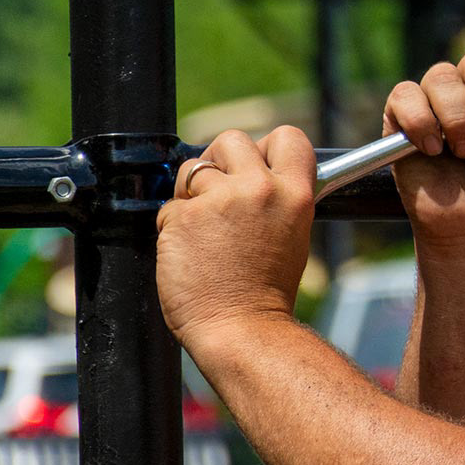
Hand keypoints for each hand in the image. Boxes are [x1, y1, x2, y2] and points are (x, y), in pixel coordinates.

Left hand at [156, 126, 315, 351]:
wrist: (241, 328)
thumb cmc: (265, 290)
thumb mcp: (292, 233)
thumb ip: (275, 197)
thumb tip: (248, 173)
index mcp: (295, 194)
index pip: (287, 136)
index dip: (265, 146)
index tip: (254, 163)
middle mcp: (260, 189)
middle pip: (232, 140)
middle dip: (218, 161)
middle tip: (217, 192)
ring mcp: (219, 201)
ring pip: (191, 168)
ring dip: (190, 192)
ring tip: (202, 228)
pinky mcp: (183, 217)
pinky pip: (169, 206)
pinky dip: (173, 226)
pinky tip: (188, 251)